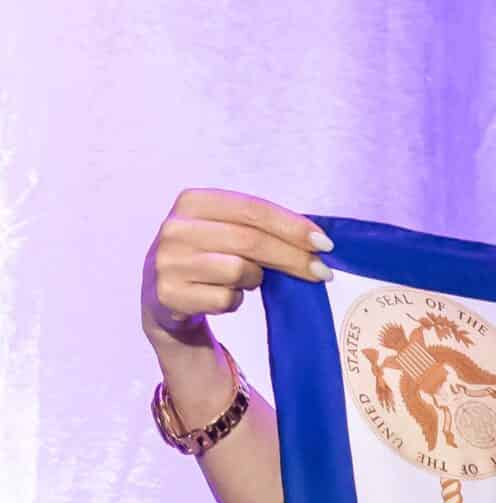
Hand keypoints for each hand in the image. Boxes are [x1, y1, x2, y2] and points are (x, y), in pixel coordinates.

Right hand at [141, 187, 332, 347]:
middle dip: (293, 257)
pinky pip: (225, 300)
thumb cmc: (207, 259)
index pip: (252, 209)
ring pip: (239, 270)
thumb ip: (260, 229)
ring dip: (255, 279)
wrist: (164, 299)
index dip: (292, 226)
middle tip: (322, 272)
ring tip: (248, 280)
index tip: (324, 243)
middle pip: (250, 240)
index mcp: (192, 201)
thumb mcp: (225, 232)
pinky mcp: (169, 295)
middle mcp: (176, 228)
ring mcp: (168, 262)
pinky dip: (235, 301)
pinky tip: (224, 296)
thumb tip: (316, 243)